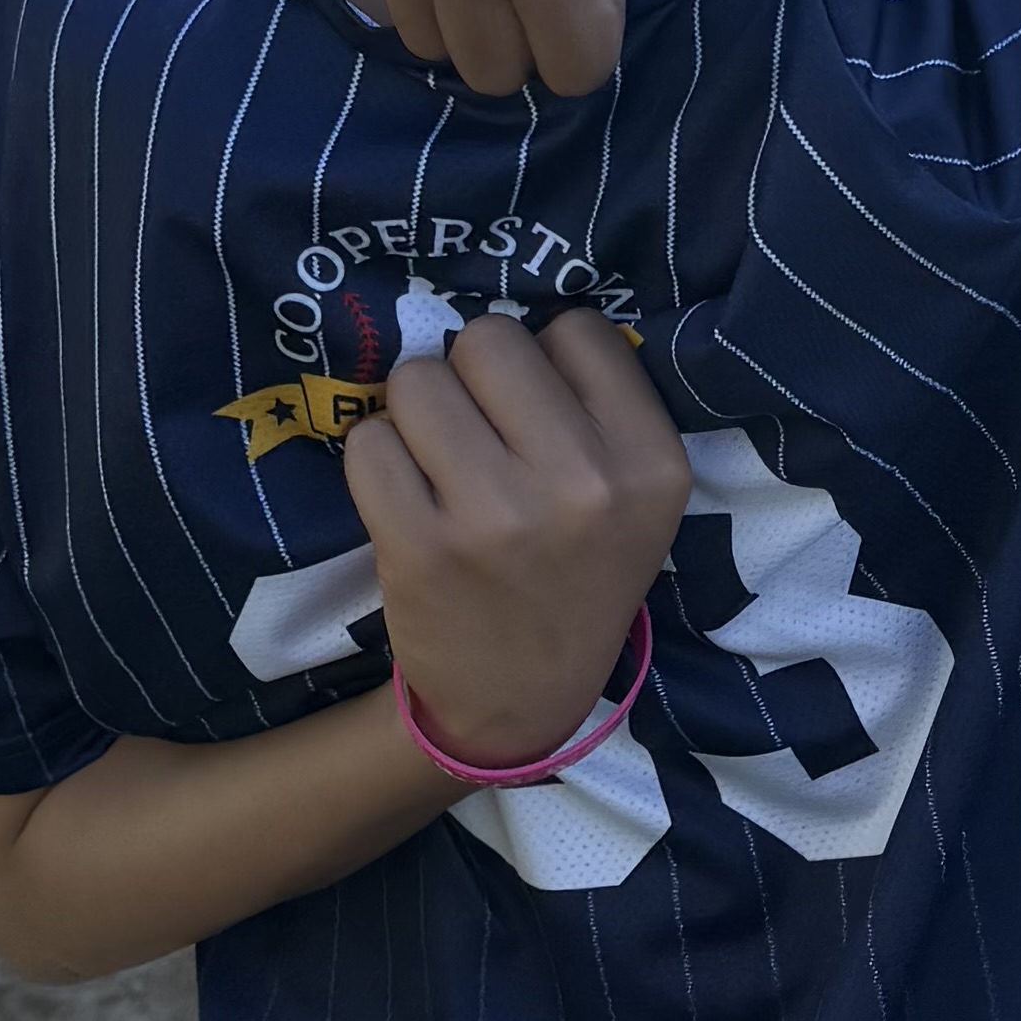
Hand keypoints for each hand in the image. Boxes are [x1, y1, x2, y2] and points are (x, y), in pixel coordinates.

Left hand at [342, 311, 690, 764]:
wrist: (518, 702)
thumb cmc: (576, 576)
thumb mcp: (637, 498)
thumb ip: (600, 405)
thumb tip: (513, 318)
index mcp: (651, 464)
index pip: (577, 329)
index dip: (546, 360)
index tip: (540, 412)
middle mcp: (584, 486)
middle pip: (488, 339)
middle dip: (472, 373)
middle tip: (480, 430)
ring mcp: (497, 518)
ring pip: (418, 380)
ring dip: (418, 412)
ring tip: (441, 462)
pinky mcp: (419, 546)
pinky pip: (368, 441)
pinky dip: (378, 459)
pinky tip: (407, 497)